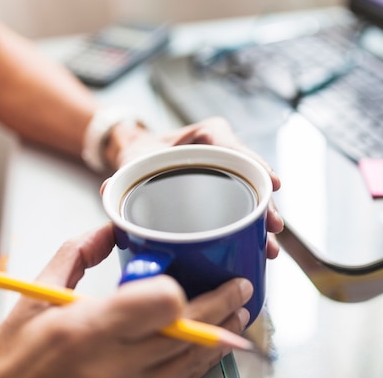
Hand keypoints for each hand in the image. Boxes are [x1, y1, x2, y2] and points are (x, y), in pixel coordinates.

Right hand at [0, 224, 252, 377]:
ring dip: (221, 339)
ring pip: (191, 364)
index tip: (190, 280)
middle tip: (241, 290)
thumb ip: (75, 257)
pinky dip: (198, 365)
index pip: (162, 304)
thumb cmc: (11, 362)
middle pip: (189, 333)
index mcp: (88, 328)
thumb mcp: (34, 299)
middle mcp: (113, 363)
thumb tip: (107, 230)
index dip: (182, 292)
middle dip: (223, 308)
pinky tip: (209, 350)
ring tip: (238, 318)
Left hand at [105, 116, 282, 257]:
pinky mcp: (227, 193)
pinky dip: (252, 226)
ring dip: (263, 220)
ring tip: (270, 246)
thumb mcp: (134, 160)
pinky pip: (244, 206)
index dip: (257, 165)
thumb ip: (122, 173)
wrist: (141, 160)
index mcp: (208, 135)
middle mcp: (224, 152)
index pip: (236, 147)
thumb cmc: (143, 153)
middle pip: (252, 176)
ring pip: (253, 195)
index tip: (272, 184)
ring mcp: (229, 173)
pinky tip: (260, 246)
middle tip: (274, 226)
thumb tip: (108, 189)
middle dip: (266, 203)